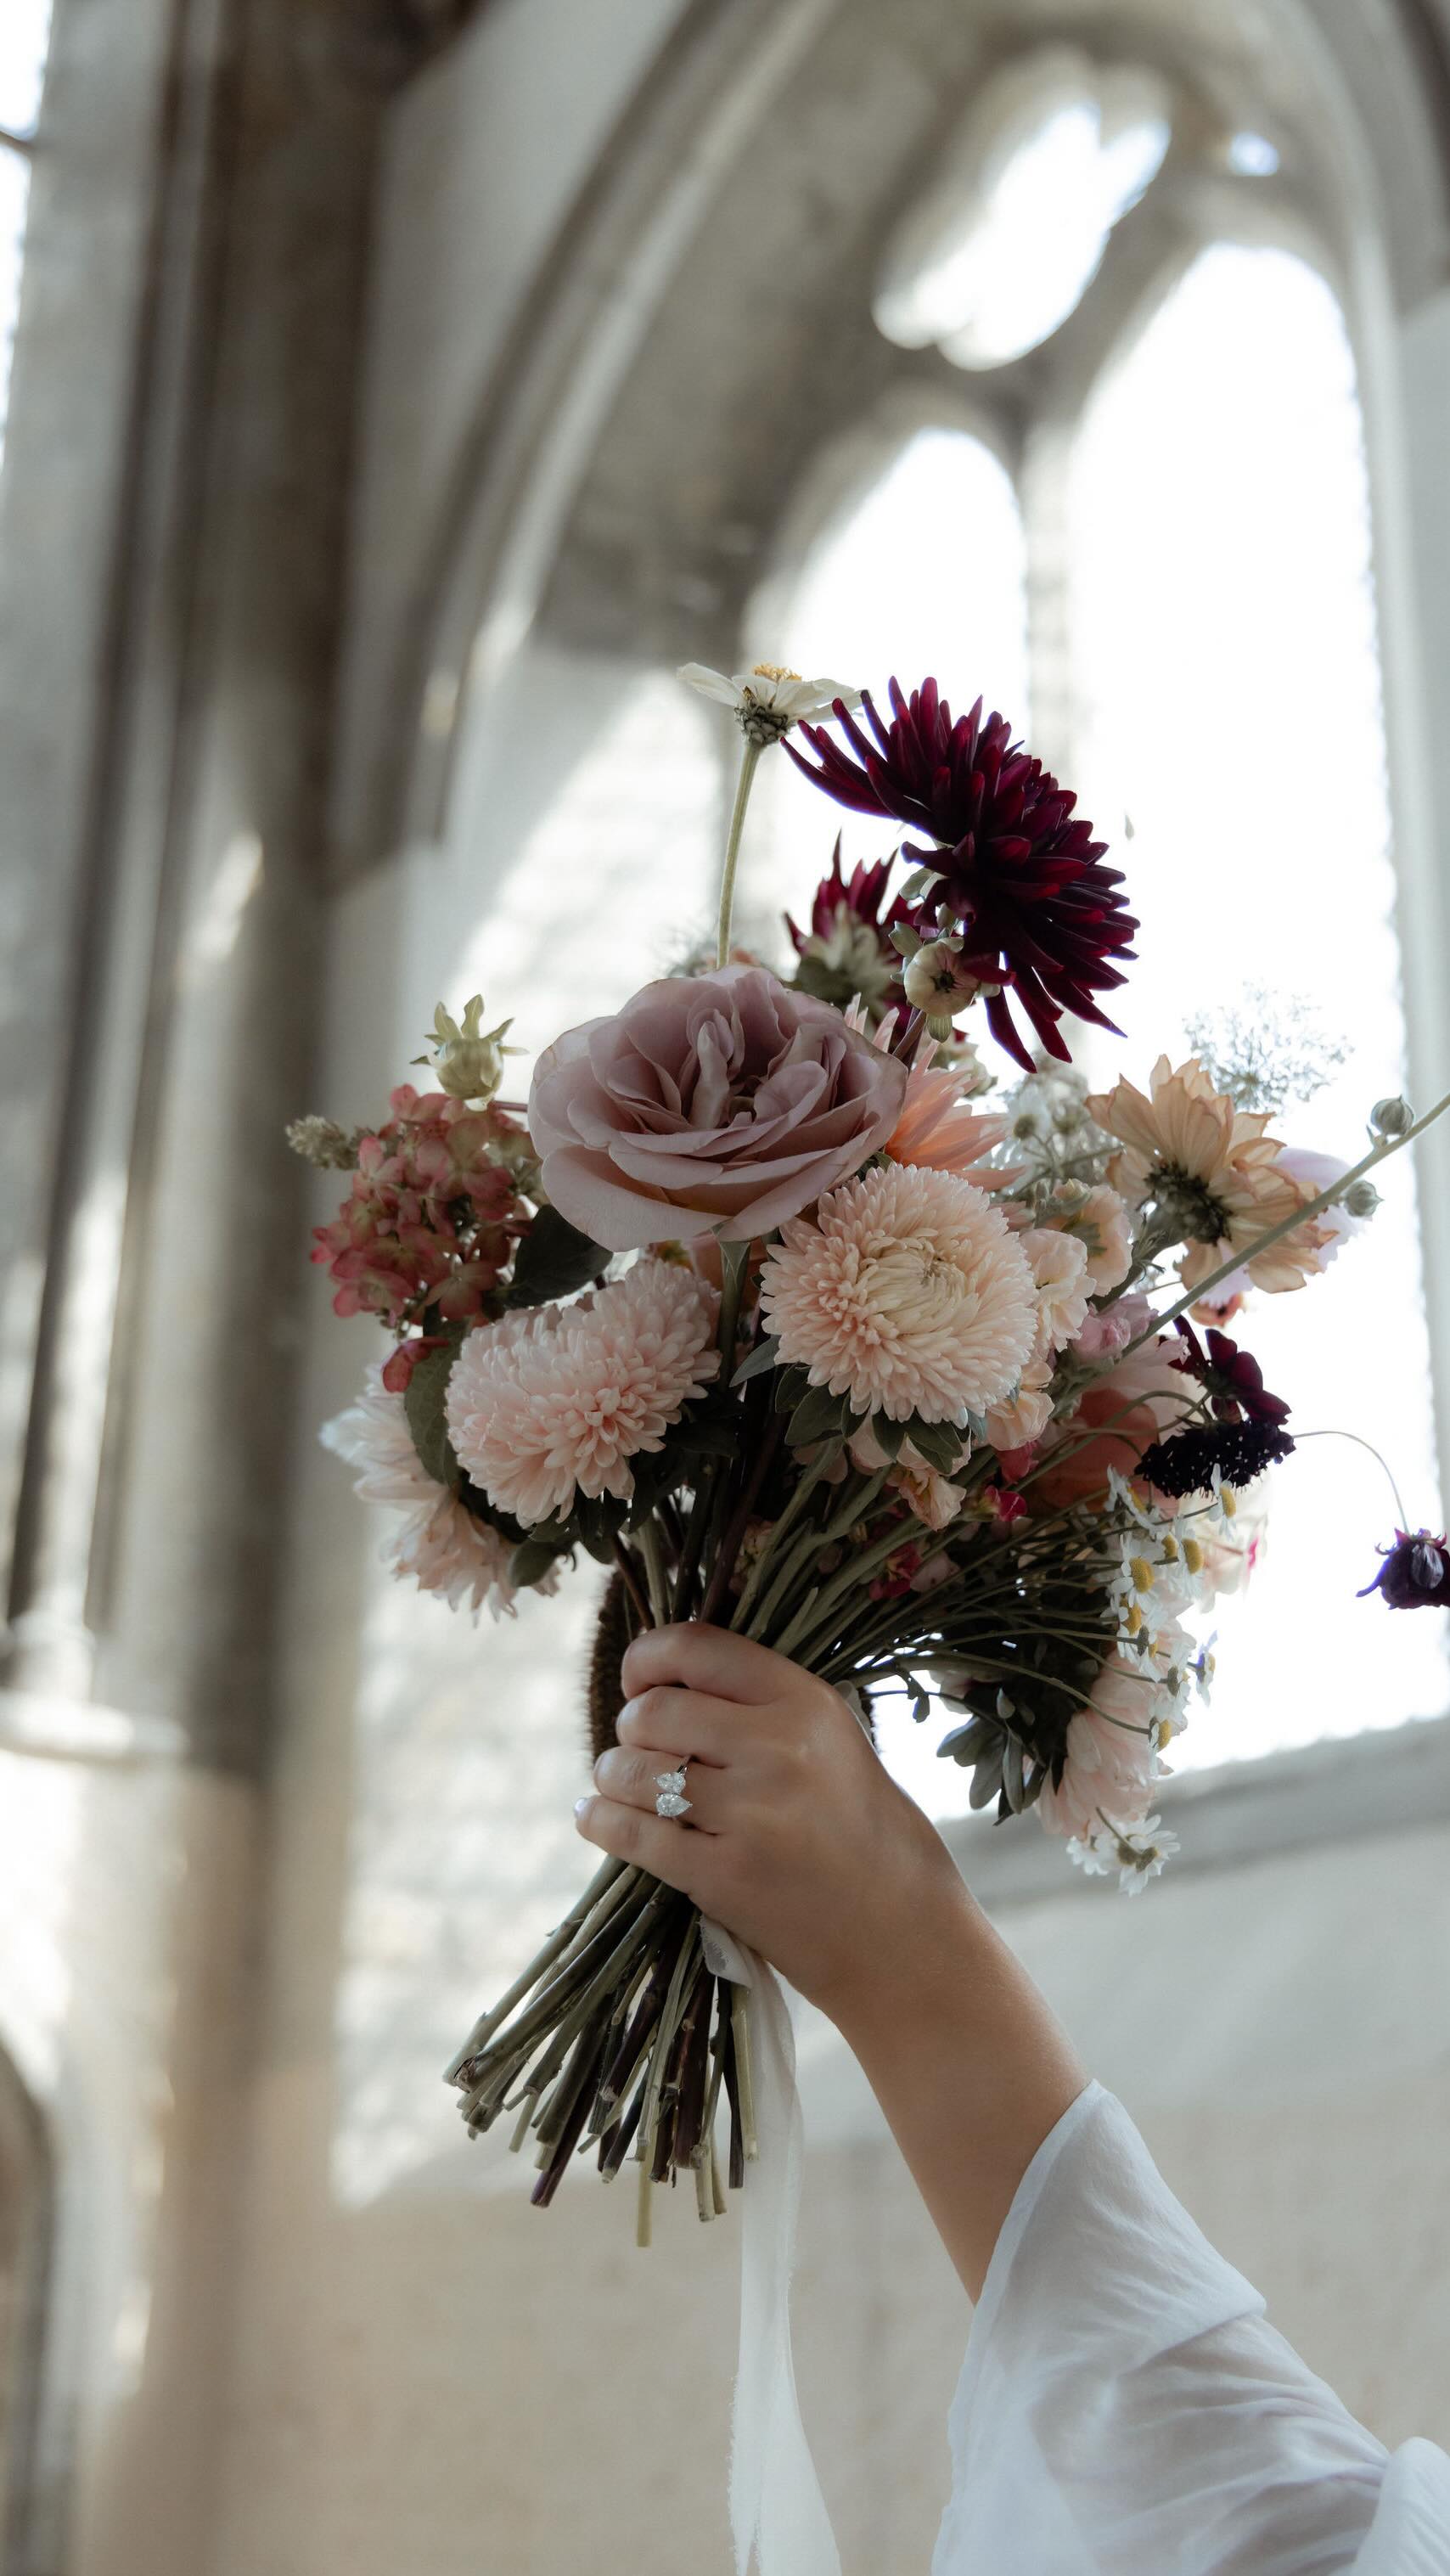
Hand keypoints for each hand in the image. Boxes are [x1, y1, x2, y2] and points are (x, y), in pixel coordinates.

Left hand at [573, 1622, 972, 2021]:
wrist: (903, 1938)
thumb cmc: (873, 1837)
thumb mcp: (838, 1745)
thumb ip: (766, 1709)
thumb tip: (674, 1681)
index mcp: (807, 1702)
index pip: (698, 1647)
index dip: (647, 1657)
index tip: (637, 1679)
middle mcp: (776, 1747)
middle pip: (653, 1711)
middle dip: (630, 1727)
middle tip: (637, 1748)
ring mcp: (747, 1813)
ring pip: (632, 1770)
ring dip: (612, 1775)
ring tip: (619, 1785)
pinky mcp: (720, 1875)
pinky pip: (631, 1834)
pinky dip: (601, 1822)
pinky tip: (594, 1817)